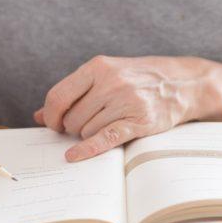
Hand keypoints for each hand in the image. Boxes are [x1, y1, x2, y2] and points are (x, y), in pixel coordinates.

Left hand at [33, 55, 221, 162]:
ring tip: (108, 123)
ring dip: (90, 134)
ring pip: (87, 130)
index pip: (59, 96)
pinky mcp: (139, 121)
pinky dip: (88, 150)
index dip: (51, 115)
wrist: (181, 82)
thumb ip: (73, 92)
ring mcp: (126, 101)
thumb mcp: (106, 75)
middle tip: (88, 124)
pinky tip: (74, 156)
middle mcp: (111, 82)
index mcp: (98, 66)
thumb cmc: (137, 78)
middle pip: (72, 118)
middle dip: (74, 127)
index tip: (53, 124)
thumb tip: (39, 116)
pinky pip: (105, 138)